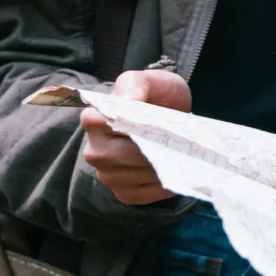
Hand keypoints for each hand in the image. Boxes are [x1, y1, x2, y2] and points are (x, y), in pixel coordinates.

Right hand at [79, 67, 187, 205]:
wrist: (167, 117)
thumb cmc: (156, 97)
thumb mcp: (151, 81)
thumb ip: (136, 84)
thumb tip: (130, 100)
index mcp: (93, 119)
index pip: (112, 125)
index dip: (139, 124)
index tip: (160, 120)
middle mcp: (94, 151)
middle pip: (127, 154)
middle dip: (156, 147)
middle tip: (180, 139)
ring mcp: (107, 175)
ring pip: (139, 175)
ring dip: (164, 166)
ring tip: (182, 153)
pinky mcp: (125, 194)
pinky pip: (147, 194)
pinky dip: (167, 183)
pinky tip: (178, 170)